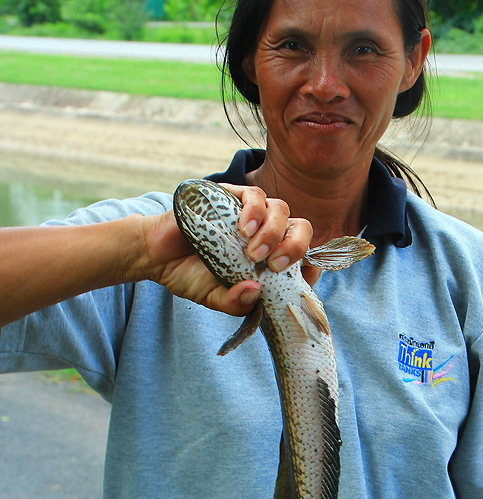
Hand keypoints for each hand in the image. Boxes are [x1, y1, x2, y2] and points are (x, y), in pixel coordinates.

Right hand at [140, 184, 315, 314]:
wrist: (155, 256)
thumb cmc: (189, 276)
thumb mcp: (216, 299)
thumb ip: (236, 304)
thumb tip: (254, 292)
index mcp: (269, 257)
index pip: (305, 255)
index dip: (312, 264)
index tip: (305, 276)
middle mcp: (265, 233)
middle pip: (301, 228)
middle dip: (296, 246)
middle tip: (276, 265)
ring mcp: (249, 213)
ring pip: (281, 210)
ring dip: (274, 232)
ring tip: (253, 253)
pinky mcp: (231, 197)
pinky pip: (255, 195)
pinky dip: (255, 211)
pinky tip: (243, 229)